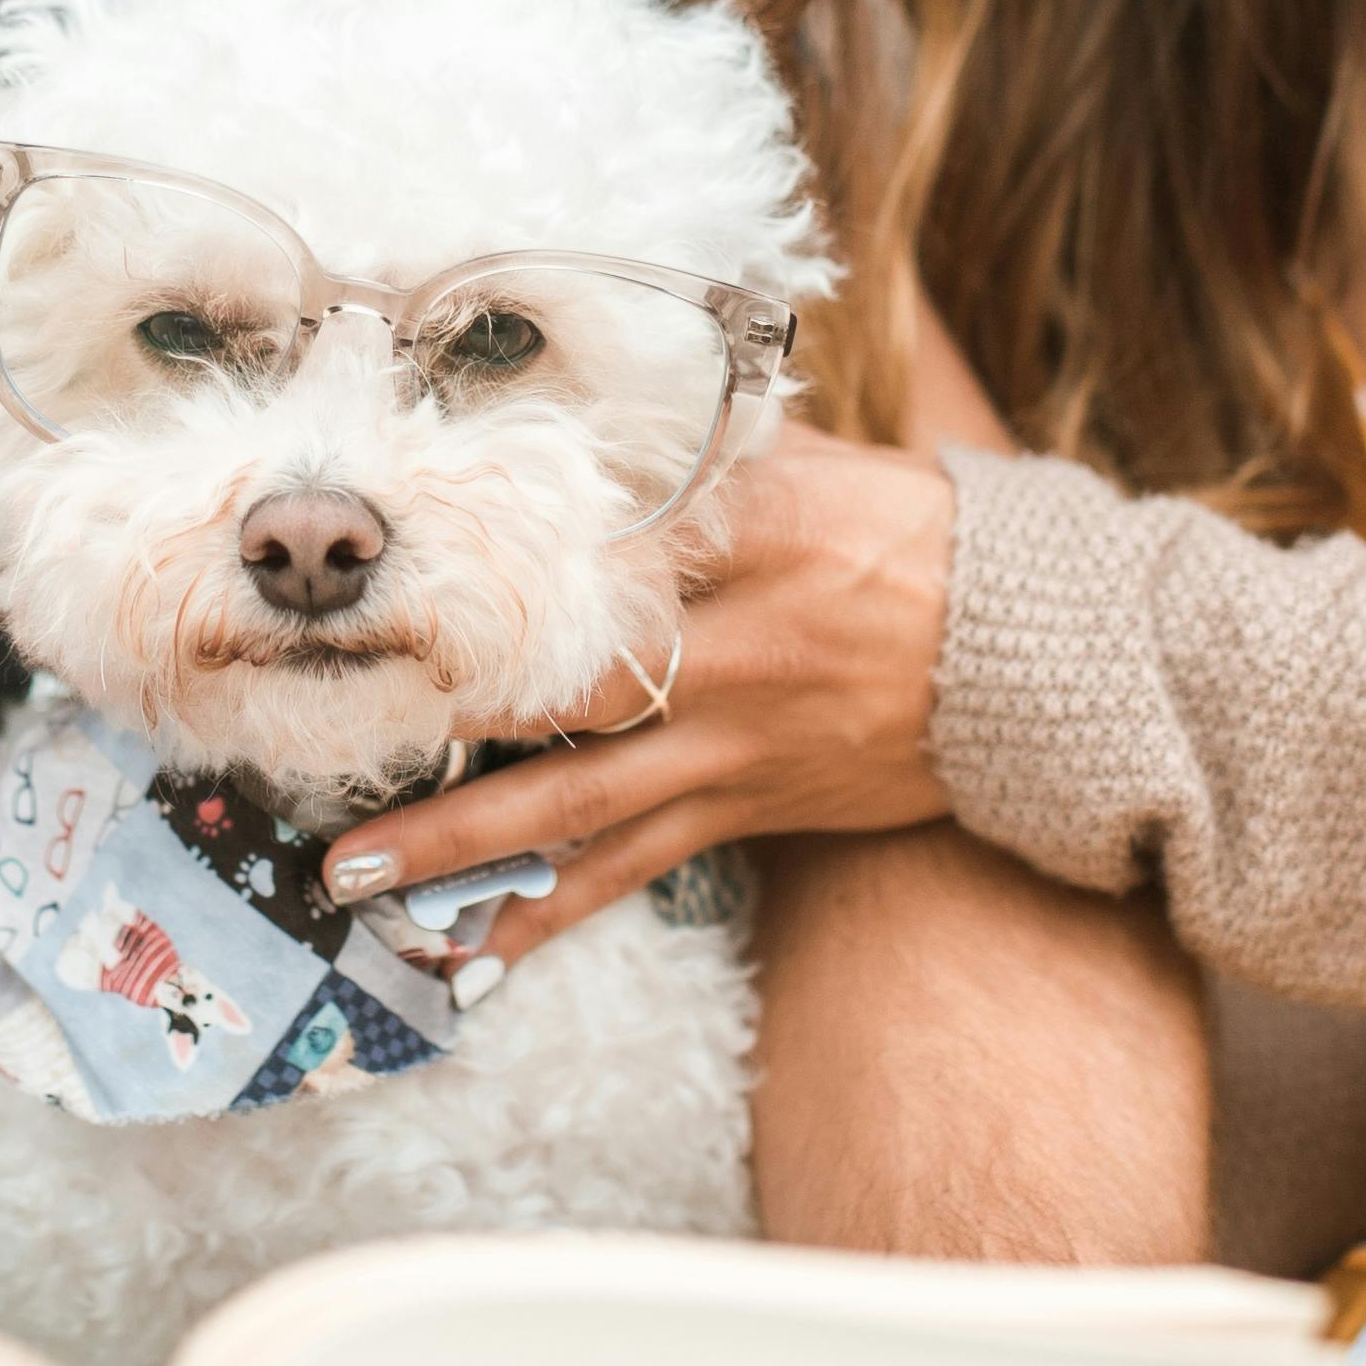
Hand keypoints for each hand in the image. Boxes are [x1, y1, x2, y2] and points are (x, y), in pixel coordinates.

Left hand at [324, 421, 958, 956]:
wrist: (1040, 655)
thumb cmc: (912, 534)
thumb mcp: (812, 465)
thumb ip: (698, 448)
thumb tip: (580, 407)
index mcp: (751, 531)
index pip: (609, 538)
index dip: (502, 563)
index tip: (396, 568)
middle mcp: (735, 643)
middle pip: (565, 686)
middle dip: (441, 719)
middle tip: (325, 732)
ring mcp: (736, 741)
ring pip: (577, 803)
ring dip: (460, 845)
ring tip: (352, 877)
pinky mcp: (746, 808)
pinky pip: (630, 872)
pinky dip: (550, 917)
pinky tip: (471, 958)